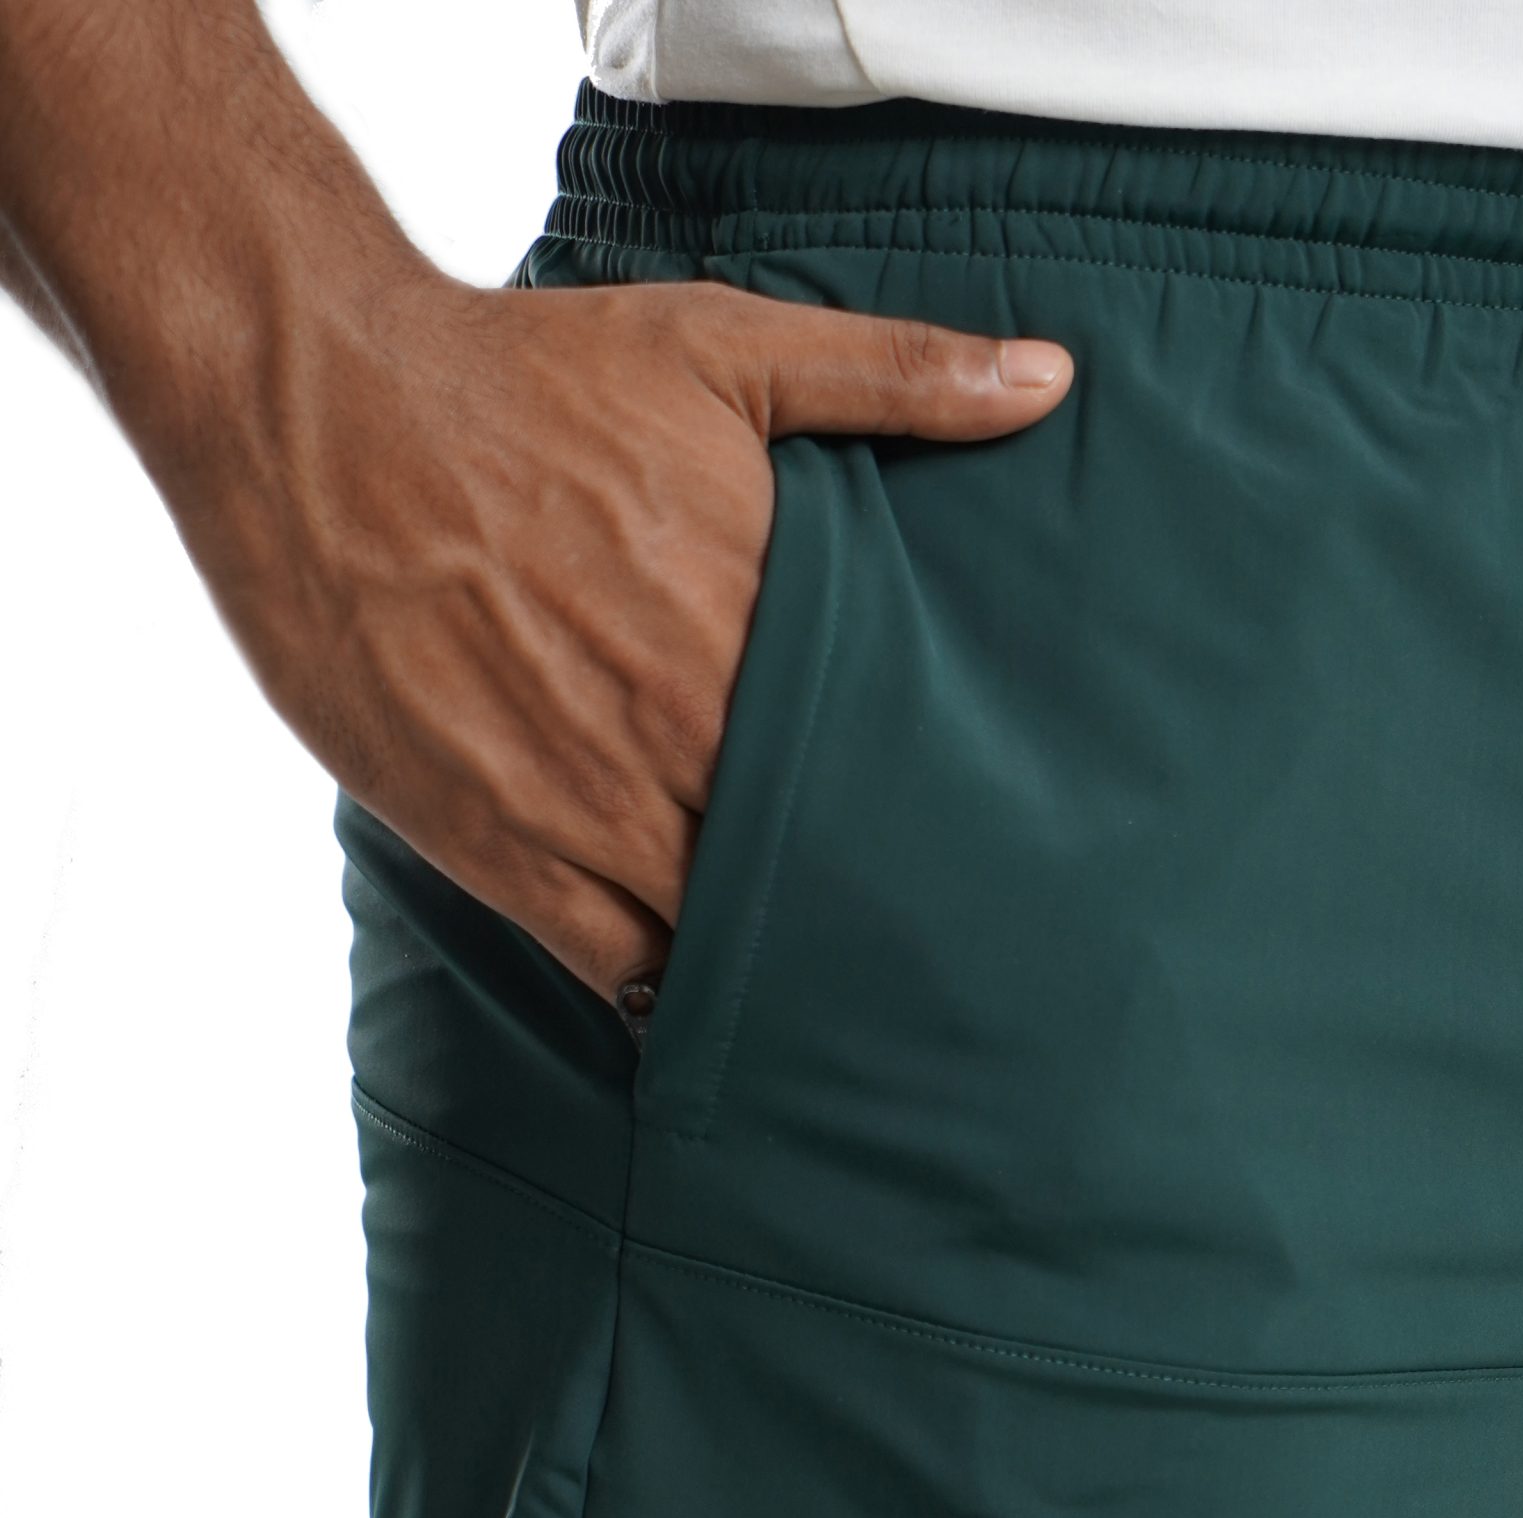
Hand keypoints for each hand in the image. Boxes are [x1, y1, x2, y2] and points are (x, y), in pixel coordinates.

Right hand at [159, 268, 1071, 999]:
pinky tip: (710, 1013)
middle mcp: (687, 733)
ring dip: (777, 961)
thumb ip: (898, 376)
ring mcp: (593, 803)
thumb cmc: (524, 371)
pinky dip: (667, 996)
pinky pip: (613, 963)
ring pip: (724, 931)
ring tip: (833, 991)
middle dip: (870, 907)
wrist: (316, 398)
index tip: (980, 854)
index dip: (932, 822)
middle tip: (930, 951)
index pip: (889, 772)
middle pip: (819, 866)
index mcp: (760, 631)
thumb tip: (1054, 380)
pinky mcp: (501, 847)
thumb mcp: (723, 346)